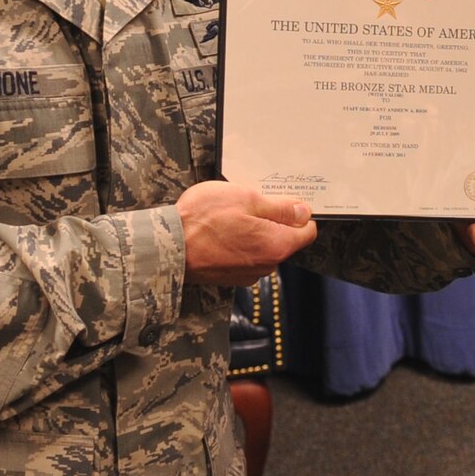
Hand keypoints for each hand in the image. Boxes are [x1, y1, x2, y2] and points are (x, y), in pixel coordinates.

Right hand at [177, 180, 317, 284]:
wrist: (167, 247)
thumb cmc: (203, 219)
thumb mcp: (246, 198)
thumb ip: (280, 208)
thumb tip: (304, 212)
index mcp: (277, 245)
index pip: (307, 231)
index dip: (299, 213)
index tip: (283, 201)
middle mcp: (267, 265)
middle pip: (284, 239)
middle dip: (272, 221)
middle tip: (248, 203)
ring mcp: (247, 274)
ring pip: (262, 247)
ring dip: (252, 232)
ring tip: (228, 216)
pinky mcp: (229, 277)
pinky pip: (244, 256)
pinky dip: (237, 244)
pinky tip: (218, 232)